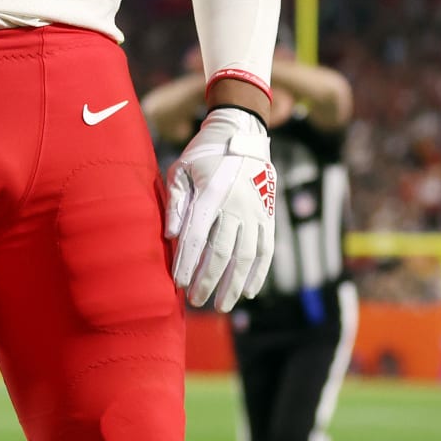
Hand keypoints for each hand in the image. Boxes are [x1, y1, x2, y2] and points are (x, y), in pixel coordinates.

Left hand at [164, 106, 275, 311]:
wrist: (240, 134)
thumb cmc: (203, 154)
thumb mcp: (180, 169)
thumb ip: (176, 202)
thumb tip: (171, 236)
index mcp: (211, 194)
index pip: (197, 236)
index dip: (188, 262)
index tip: (179, 284)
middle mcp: (236, 206)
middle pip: (222, 252)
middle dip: (208, 280)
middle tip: (196, 301)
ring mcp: (256, 212)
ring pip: (246, 257)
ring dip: (234, 284)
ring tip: (221, 305)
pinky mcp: (269, 216)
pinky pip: (266, 251)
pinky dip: (259, 273)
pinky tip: (249, 292)